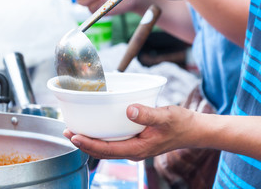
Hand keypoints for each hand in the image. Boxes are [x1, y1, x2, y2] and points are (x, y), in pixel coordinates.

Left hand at [63, 104, 197, 160]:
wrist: (193, 130)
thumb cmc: (181, 124)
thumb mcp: (166, 116)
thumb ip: (147, 113)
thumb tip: (129, 109)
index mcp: (138, 149)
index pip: (107, 150)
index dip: (88, 144)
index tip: (73, 135)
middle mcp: (133, 151)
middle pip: (102, 151)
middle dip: (83, 143)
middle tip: (66, 132)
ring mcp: (134, 147)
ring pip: (107, 147)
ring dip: (90, 140)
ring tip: (75, 131)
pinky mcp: (136, 141)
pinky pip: (114, 142)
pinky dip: (101, 136)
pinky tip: (97, 127)